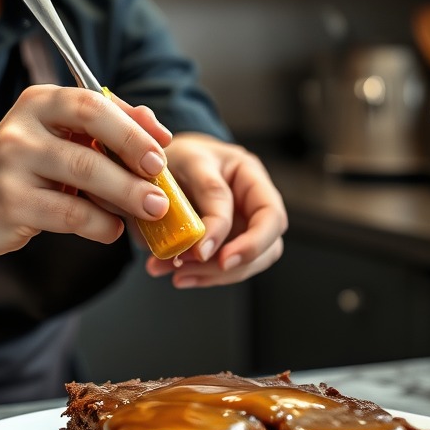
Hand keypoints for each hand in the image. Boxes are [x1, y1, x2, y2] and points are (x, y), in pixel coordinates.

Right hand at [0, 84, 172, 254]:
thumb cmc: (19, 164)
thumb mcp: (54, 134)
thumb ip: (102, 127)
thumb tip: (156, 131)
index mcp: (39, 102)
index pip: (93, 103)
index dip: (133, 127)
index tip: (162, 147)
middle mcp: (23, 129)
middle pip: (92, 141)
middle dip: (136, 163)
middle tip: (162, 186)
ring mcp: (13, 166)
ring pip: (84, 178)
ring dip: (126, 196)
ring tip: (151, 210)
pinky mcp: (11, 204)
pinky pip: (70, 214)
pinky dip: (100, 224)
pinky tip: (112, 228)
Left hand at [143, 134, 286, 287]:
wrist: (160, 161)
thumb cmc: (182, 154)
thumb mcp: (191, 160)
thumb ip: (207, 193)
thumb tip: (205, 243)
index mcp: (253, 178)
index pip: (269, 216)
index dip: (249, 243)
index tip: (207, 254)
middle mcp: (253, 206)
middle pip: (267, 248)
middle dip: (230, 266)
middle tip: (188, 270)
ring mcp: (241, 228)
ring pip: (245, 264)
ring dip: (210, 275)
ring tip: (174, 274)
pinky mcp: (223, 245)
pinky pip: (221, 268)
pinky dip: (199, 276)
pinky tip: (175, 275)